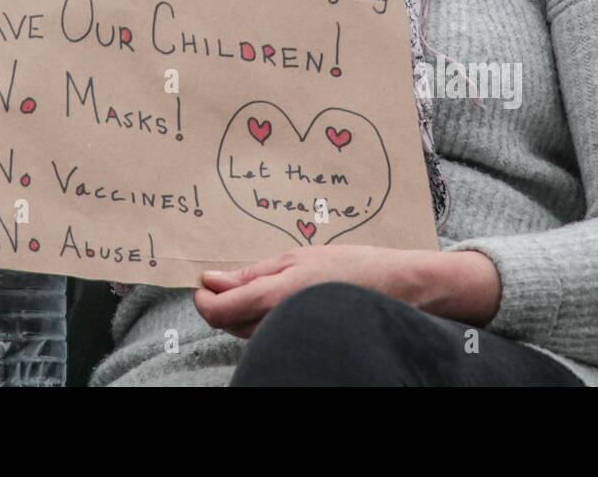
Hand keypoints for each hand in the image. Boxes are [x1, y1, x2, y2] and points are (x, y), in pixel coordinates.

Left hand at [194, 246, 499, 338]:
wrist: (394, 288)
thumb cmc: (348, 266)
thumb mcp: (295, 256)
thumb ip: (250, 273)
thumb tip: (211, 280)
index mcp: (276, 295)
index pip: (220, 312)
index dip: (204, 301)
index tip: (202, 286)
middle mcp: (280, 322)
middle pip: (229, 325)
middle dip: (222, 304)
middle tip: (229, 279)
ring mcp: (291, 336)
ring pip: (247, 332)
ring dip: (241, 312)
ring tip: (261, 286)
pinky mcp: (301, 342)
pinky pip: (267, 335)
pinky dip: (260, 320)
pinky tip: (277, 302)